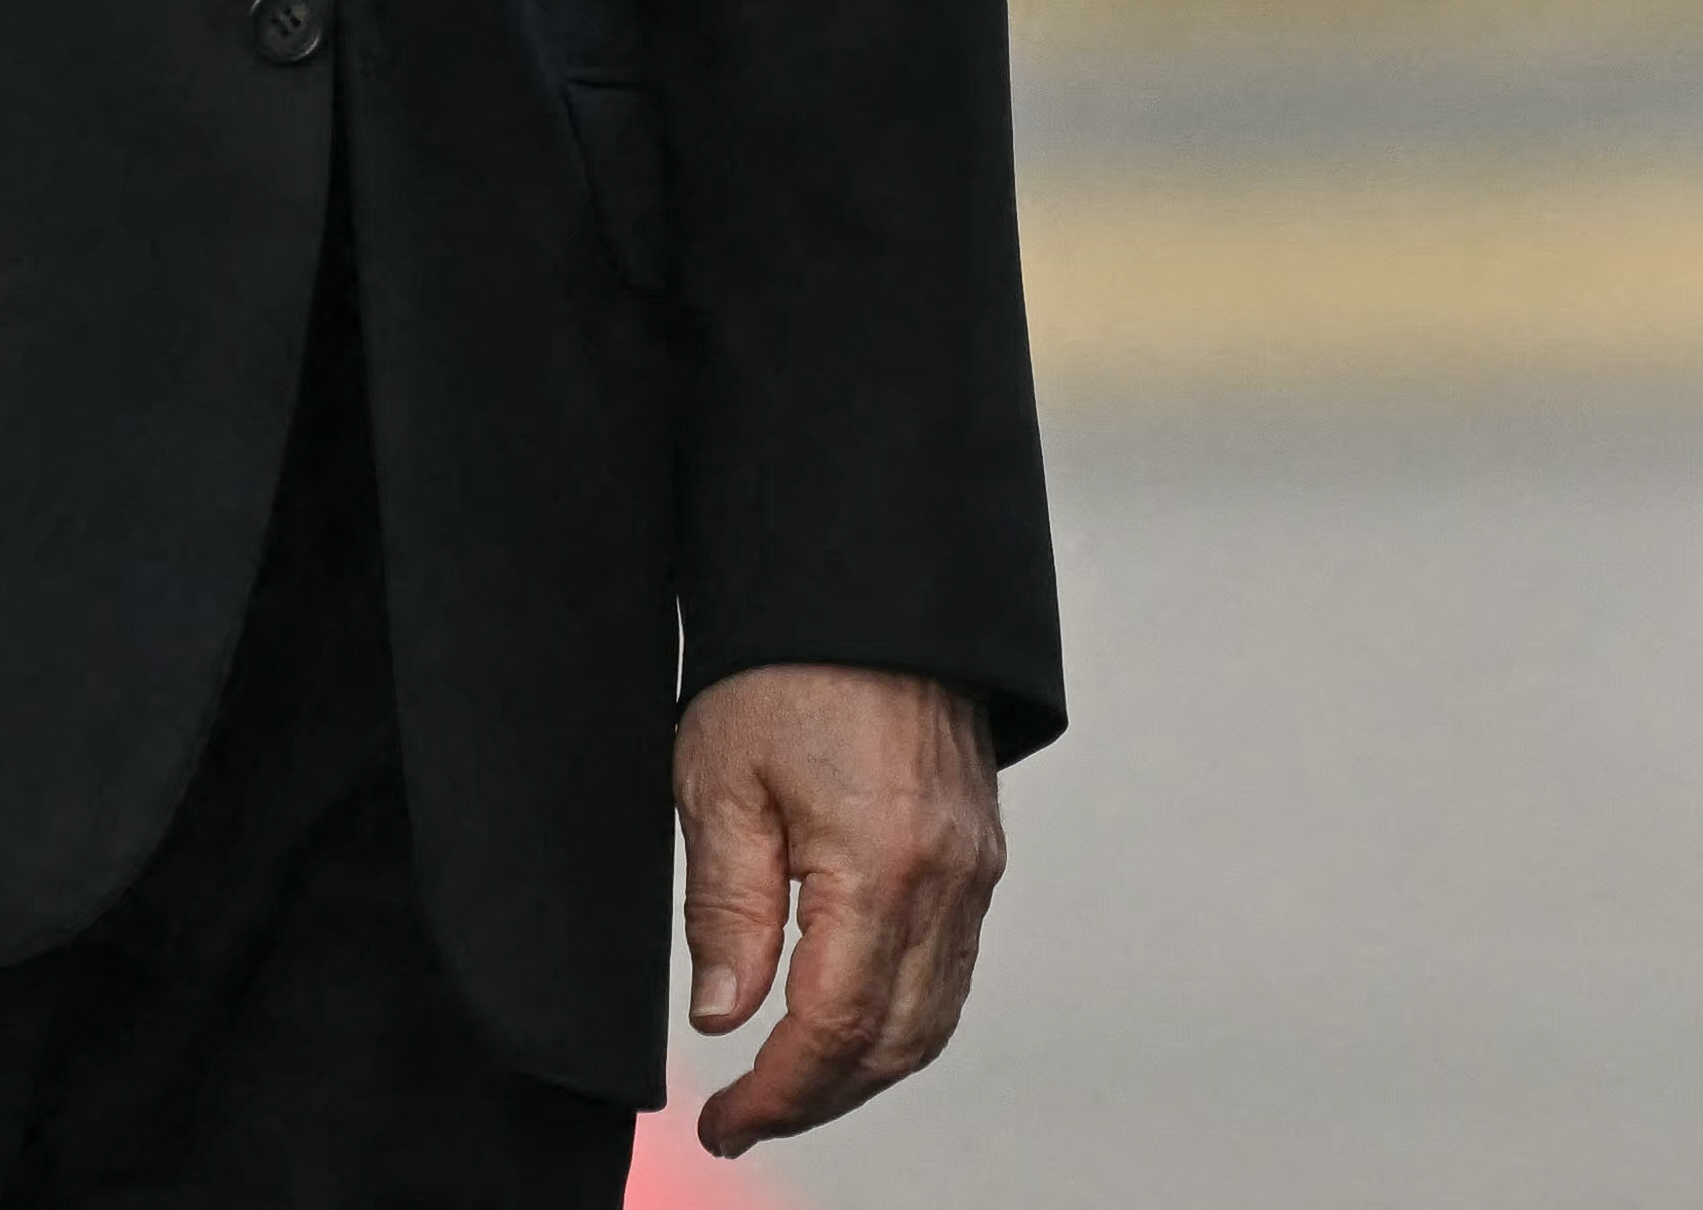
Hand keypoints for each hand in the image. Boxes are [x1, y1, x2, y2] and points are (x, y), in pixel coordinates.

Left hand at [673, 659, 1003, 1154]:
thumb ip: (727, 912)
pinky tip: (849, 1021)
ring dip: (865, 1069)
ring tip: (791, 1085)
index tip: (723, 1123)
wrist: (867, 580)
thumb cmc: (785, 665)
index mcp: (882, 865)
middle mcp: (947, 876)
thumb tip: (724, 1017)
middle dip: (820, 1101)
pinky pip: (954, 966)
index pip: (833, 1030)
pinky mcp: (981, 848)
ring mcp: (976, 864)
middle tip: (747, 1117)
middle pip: (897, 1043)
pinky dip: (903, 1017)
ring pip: (935, 1015)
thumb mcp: (721, 783)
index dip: (776, 1096)